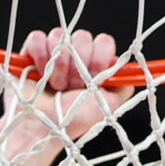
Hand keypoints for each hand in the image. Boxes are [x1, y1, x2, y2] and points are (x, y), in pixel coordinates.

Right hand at [17, 27, 121, 141]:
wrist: (41, 129)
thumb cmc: (72, 120)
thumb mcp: (109, 105)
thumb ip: (124, 85)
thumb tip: (134, 70)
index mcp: (93, 65)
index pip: (103, 42)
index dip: (98, 59)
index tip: (92, 79)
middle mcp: (75, 57)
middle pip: (82, 36)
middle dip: (77, 65)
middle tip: (70, 87)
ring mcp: (52, 55)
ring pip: (60, 36)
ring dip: (58, 64)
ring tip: (55, 86)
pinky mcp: (30, 55)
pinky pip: (38, 38)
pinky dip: (40, 54)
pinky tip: (39, 73)